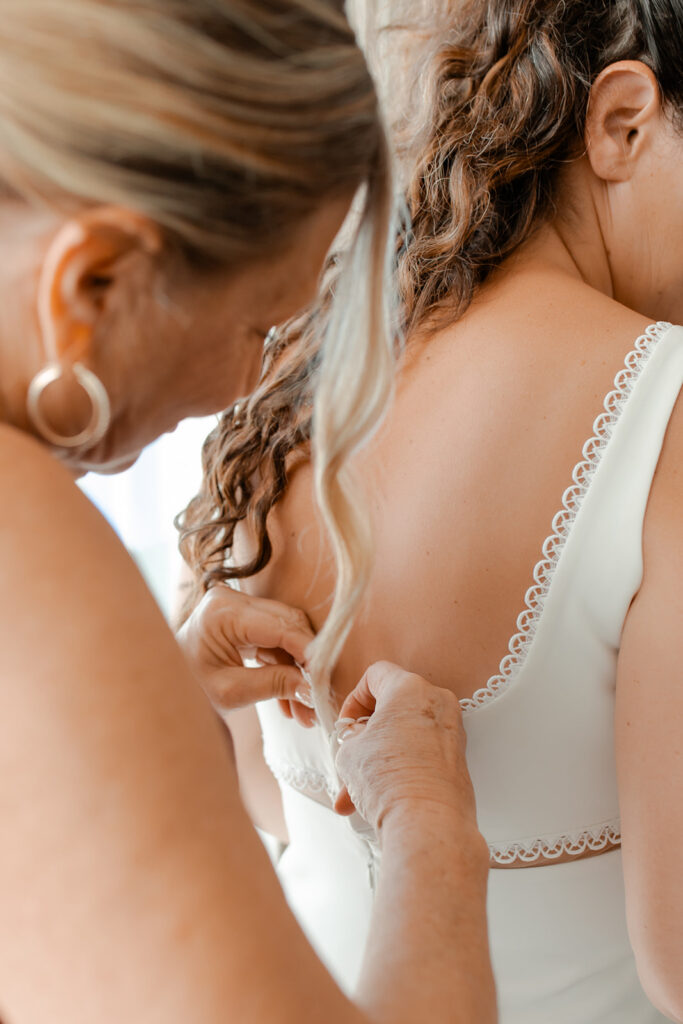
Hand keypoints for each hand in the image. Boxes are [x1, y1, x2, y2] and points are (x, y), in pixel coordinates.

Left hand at [177, 585, 315, 719]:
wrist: (163, 683)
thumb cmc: (187, 686)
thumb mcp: (230, 692)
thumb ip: (273, 684)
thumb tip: (312, 688)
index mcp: (223, 612)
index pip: (281, 626)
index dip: (309, 652)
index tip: (325, 681)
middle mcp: (232, 600)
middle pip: (289, 625)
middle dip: (307, 663)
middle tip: (317, 699)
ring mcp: (239, 606)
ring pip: (287, 634)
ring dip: (298, 671)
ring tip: (304, 711)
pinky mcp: (244, 619)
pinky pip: (275, 639)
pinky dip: (285, 668)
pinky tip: (291, 700)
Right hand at [334, 661, 478, 836]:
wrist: (427, 824)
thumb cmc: (389, 780)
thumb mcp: (349, 750)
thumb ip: (352, 734)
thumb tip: (359, 738)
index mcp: (410, 688)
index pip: (376, 675)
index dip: (353, 700)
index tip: (346, 727)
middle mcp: (437, 702)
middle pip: (392, 708)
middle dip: (365, 736)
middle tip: (349, 758)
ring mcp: (452, 731)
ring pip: (405, 736)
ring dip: (378, 759)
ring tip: (354, 794)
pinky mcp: (458, 758)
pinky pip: (421, 754)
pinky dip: (400, 769)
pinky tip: (376, 797)